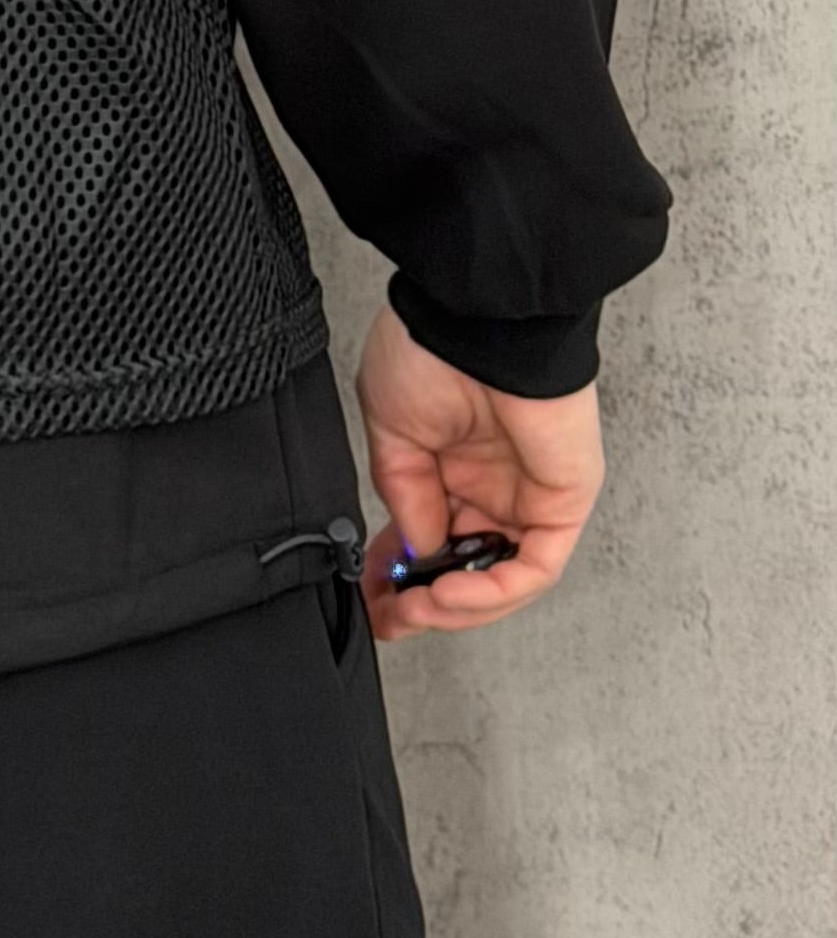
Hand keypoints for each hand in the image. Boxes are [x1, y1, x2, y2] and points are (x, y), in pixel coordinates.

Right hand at [355, 303, 603, 645]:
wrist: (476, 318)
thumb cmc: (434, 345)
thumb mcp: (391, 428)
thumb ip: (406, 496)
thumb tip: (418, 550)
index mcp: (452, 462)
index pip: (432, 540)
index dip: (400, 576)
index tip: (373, 599)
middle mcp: (494, 483)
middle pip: (468, 570)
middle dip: (426, 605)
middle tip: (391, 619)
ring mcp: (530, 494)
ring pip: (504, 579)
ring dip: (459, 607)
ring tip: (417, 610)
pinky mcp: (564, 500)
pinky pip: (535, 566)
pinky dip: (493, 592)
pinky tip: (450, 593)